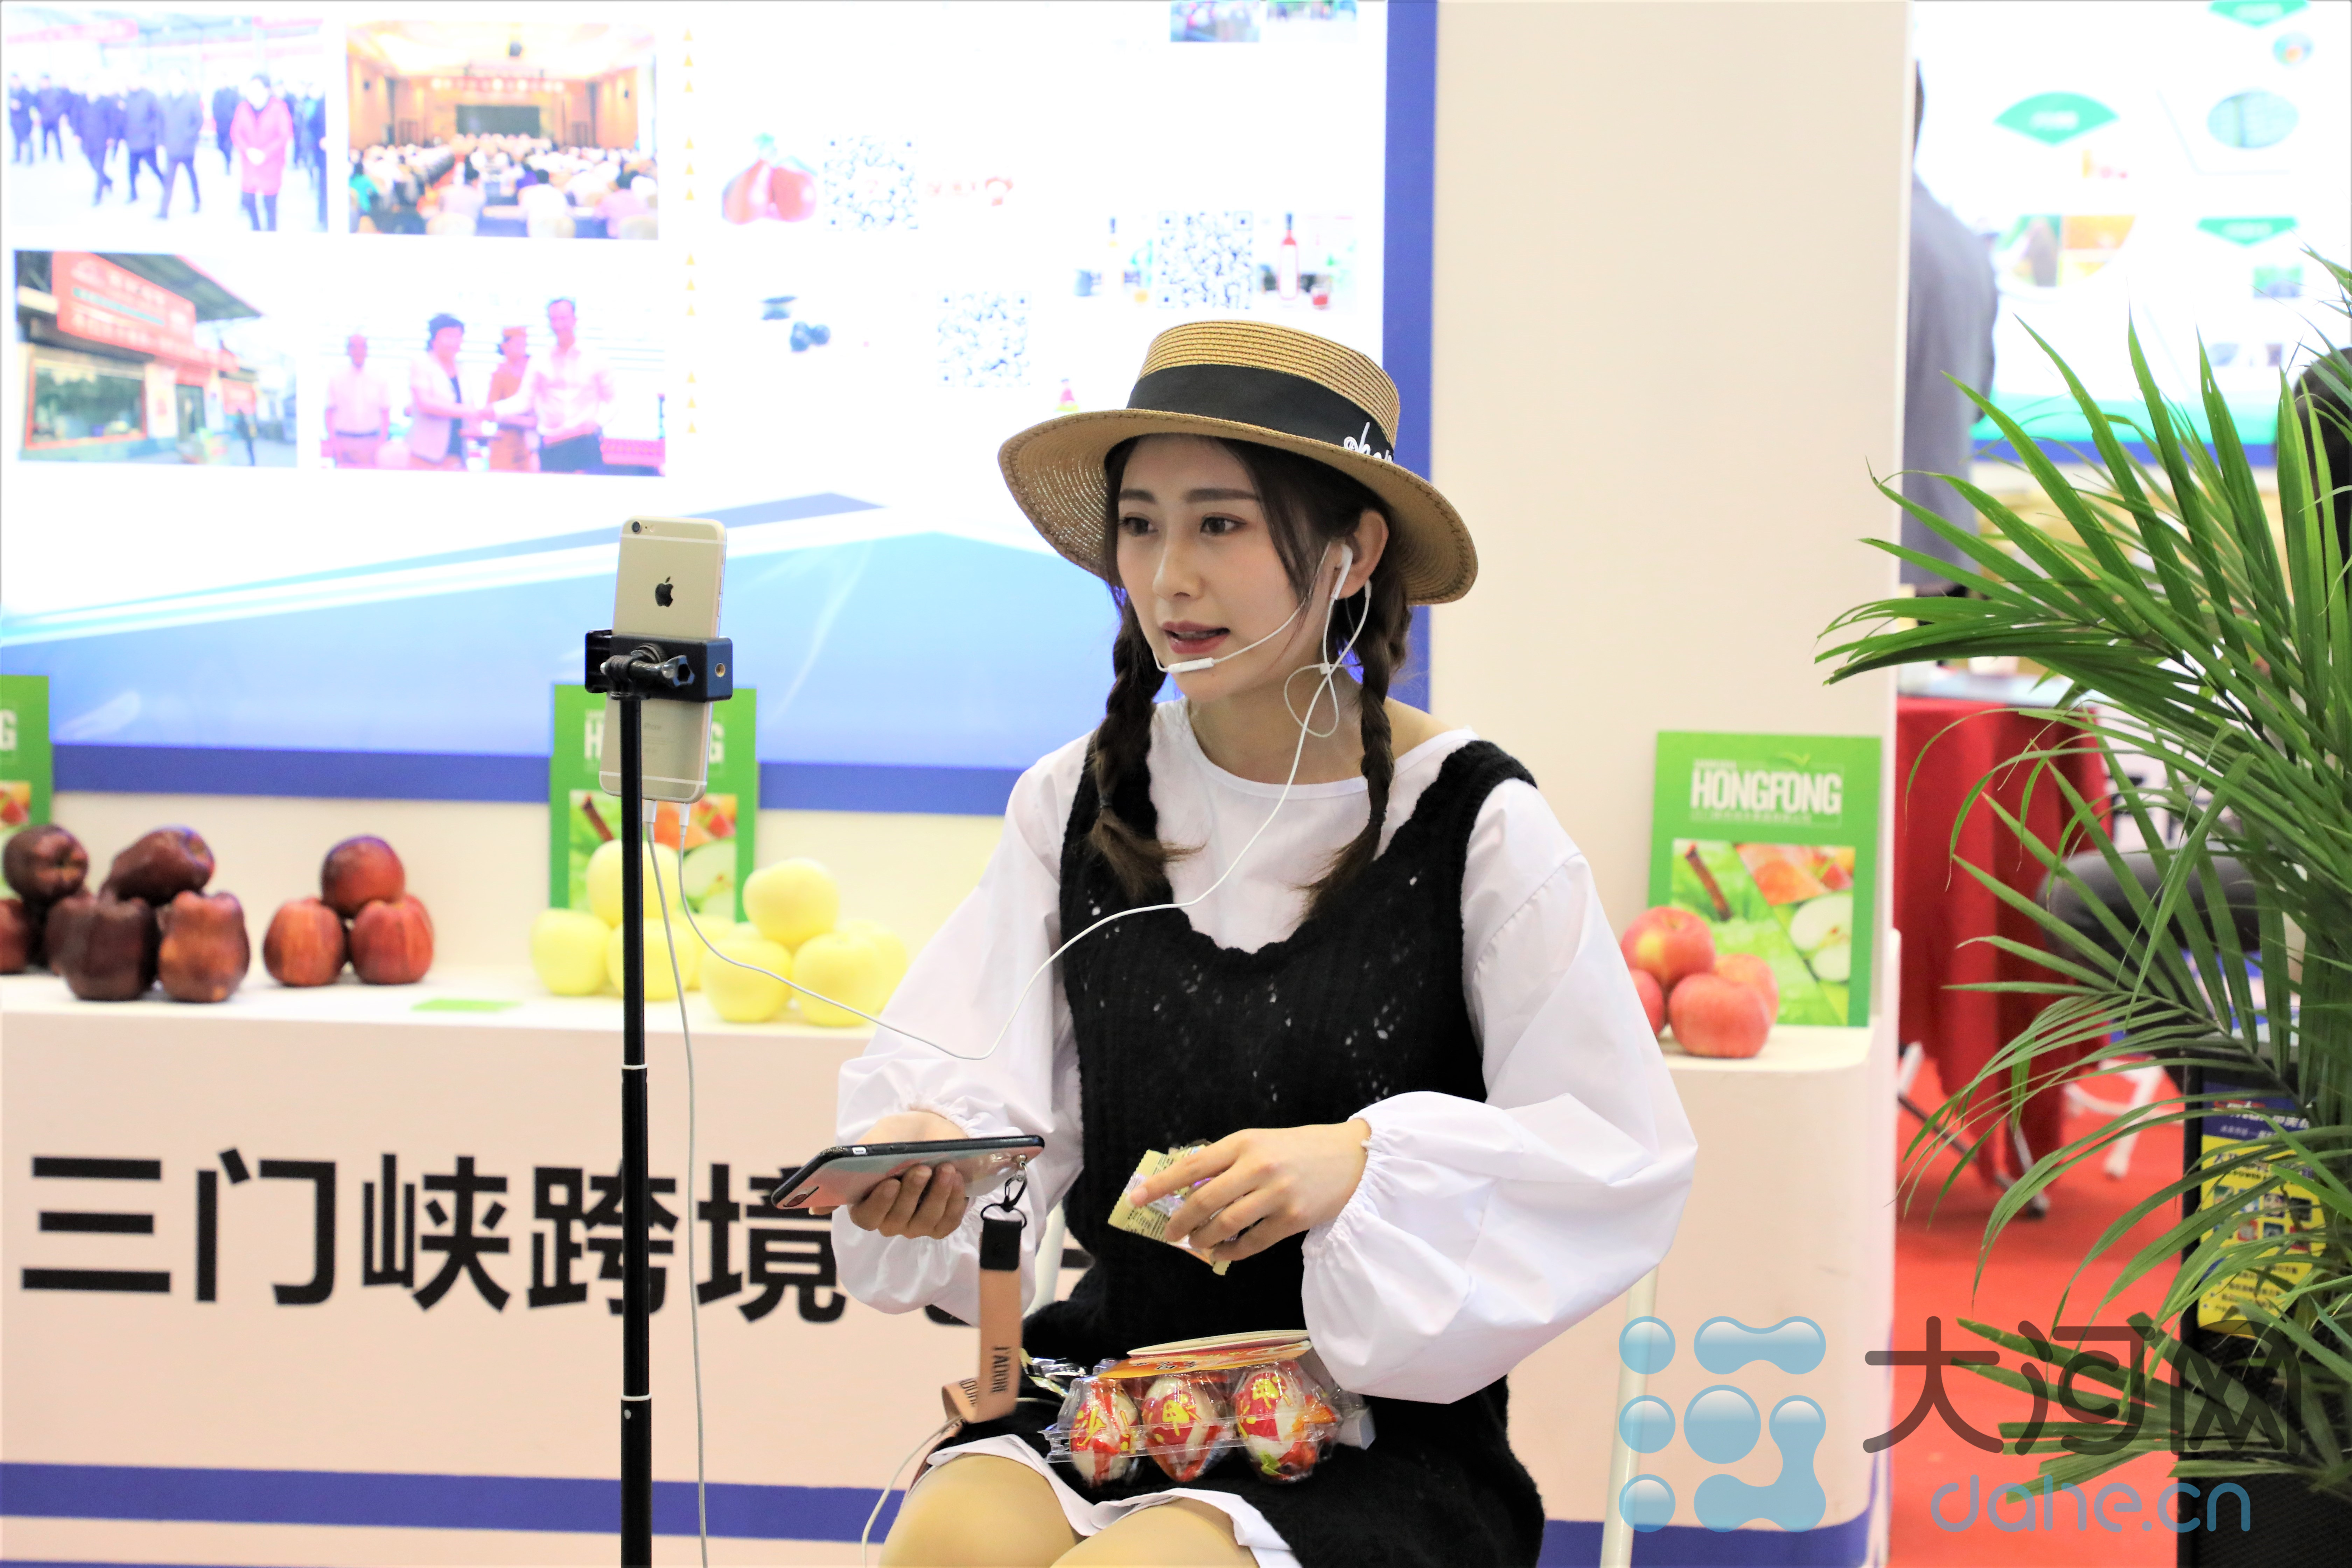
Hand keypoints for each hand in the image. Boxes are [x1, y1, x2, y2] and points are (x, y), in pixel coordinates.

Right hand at [838, 1109, 969, 1238]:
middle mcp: (889, 1219)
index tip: (889, 1182)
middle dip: (911, 1194)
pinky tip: (957, 1180)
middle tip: (922, 1168)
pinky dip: (954, 1203)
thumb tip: (812, 1209)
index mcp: (865, 1202)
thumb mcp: (872, 1144)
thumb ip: (847, 1168)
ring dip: (937, 1195)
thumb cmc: (899, 1136)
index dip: (879, 1204)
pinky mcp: (941, 1222)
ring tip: (946, 1169)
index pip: (865, 1217)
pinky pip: (947, 1223)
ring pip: (925, 1223)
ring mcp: (915, 1224)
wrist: (933, 1129)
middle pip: (897, 1222)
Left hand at [1134, 1120, 1371, 1265]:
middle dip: (1179, 1222)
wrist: (1350, 1158)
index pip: (1191, 1166)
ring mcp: (1276, 1194)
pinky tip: (1223, 1252)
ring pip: (1225, 1224)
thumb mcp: (1258, 1142)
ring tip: (1196, 1243)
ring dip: (1204, 1239)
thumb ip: (1226, 1161)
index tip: (1135, 1198)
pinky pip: (1253, 1243)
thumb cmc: (1297, 1149)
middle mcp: (1258, 1166)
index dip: (1159, 1185)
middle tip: (1169, 1233)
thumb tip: (1187, 1188)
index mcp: (1243, 1142)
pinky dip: (1232, 1252)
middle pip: (1204, 1201)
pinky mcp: (1293, 1218)